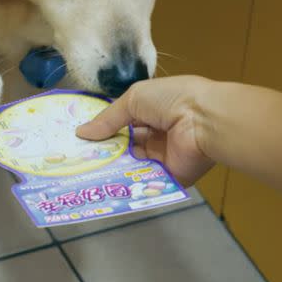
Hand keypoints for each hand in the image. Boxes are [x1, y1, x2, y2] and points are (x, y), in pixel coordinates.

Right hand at [76, 76, 215, 186]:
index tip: (79, 139)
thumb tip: (81, 132)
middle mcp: (156, 133)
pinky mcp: (168, 176)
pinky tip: (101, 182)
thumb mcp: (133, 99)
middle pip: (124, 145)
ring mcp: (162, 156)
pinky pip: (144, 180)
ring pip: (130, 163)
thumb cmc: (171, 99)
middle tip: (76, 158)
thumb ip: (108, 118)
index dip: (102, 129)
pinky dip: (125, 181)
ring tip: (82, 171)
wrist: (205, 120)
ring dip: (110, 166)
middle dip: (102, 150)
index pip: (122, 122)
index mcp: (151, 111)